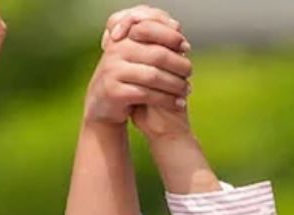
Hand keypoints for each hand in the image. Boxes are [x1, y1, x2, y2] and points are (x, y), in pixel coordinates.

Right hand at [86, 7, 192, 140]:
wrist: (103, 105)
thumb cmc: (127, 78)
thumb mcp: (137, 58)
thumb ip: (155, 45)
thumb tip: (181, 36)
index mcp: (123, 39)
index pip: (150, 30)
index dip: (171, 37)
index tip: (186, 47)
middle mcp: (116, 51)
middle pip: (157, 55)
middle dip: (178, 64)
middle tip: (189, 72)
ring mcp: (112, 71)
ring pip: (154, 76)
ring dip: (175, 85)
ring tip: (187, 90)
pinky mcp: (114, 92)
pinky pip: (147, 94)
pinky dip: (166, 100)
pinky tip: (177, 103)